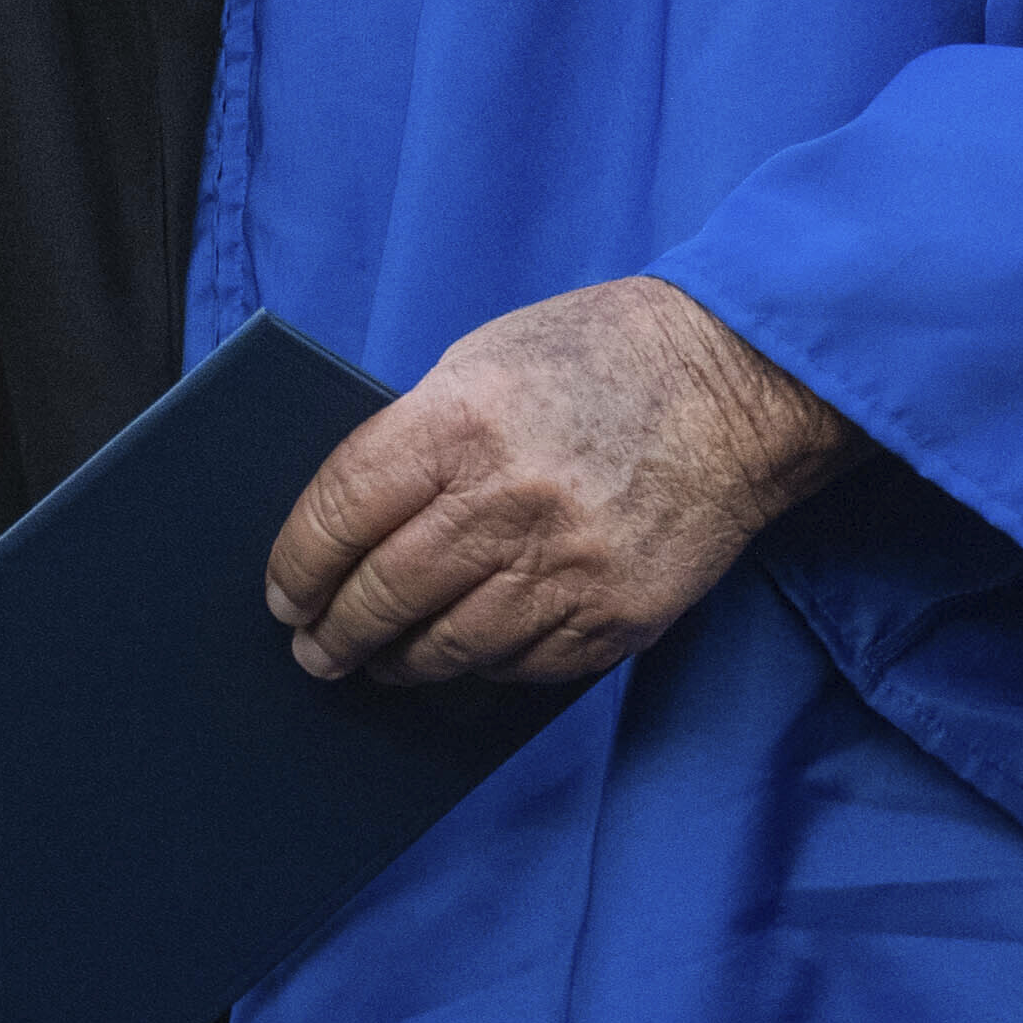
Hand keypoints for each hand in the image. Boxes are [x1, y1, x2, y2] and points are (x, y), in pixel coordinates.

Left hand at [260, 278, 865, 685]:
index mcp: (462, 420)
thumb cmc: (607, 358)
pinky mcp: (614, 616)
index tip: (282, 593)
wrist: (741, 385)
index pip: (340, 511)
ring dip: (398, 661)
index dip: (297, 563)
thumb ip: (422, 433)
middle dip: (333, 633)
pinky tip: (464, 651)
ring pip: (445, 646)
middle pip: (382, 593)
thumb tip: (357, 520)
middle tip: (315, 649)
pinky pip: (520, 665)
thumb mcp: (490, 357)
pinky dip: (480, 663)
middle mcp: (507, 499)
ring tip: (379, 660)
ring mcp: (565, 567)